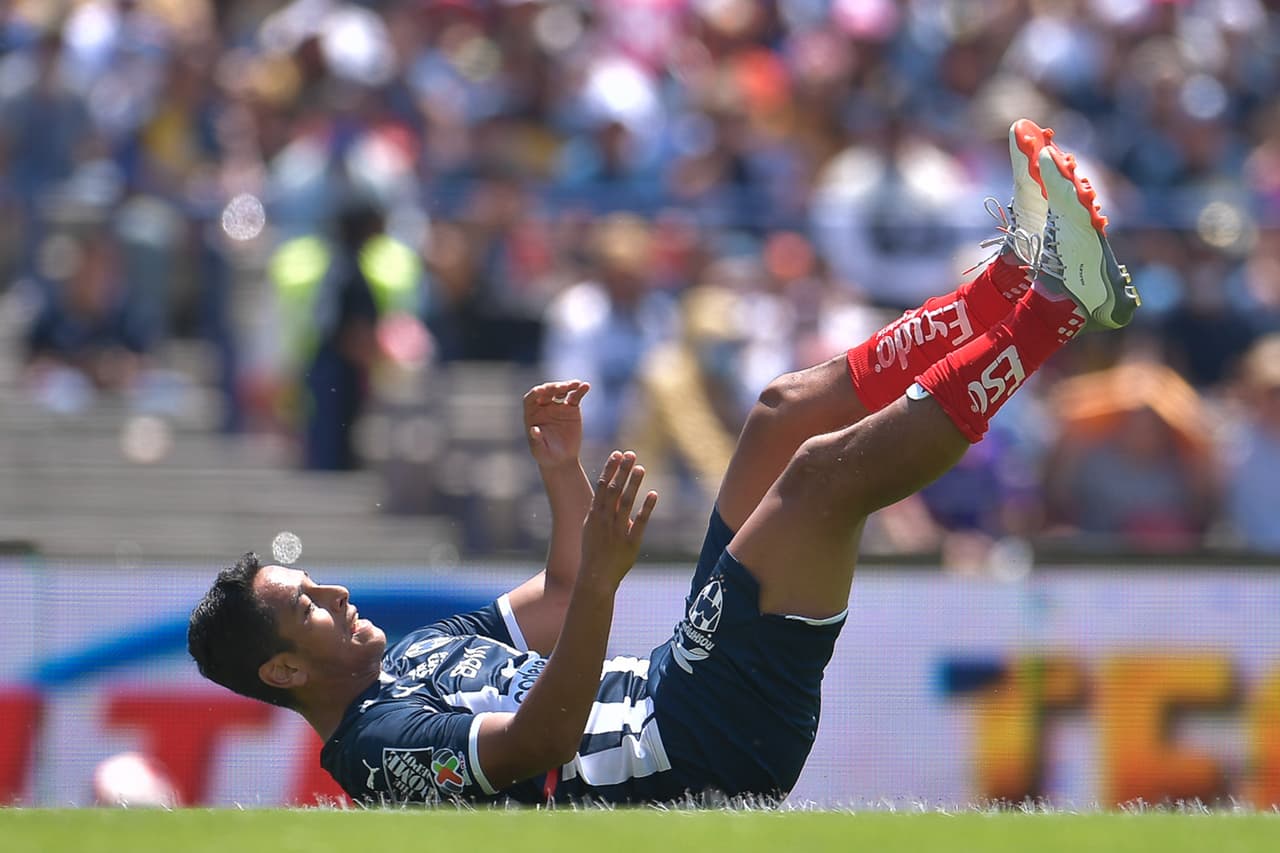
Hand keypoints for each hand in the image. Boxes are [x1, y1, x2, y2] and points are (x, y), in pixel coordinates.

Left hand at [524, 380, 588, 468]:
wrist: (561, 459)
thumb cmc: (545, 455)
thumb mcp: (539, 449)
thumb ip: (536, 439)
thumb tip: (534, 430)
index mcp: (532, 413)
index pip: (531, 398)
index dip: (536, 393)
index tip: (543, 391)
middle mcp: (543, 406)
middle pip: (547, 391)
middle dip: (553, 387)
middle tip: (562, 387)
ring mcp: (558, 406)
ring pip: (561, 391)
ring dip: (567, 385)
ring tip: (576, 384)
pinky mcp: (571, 408)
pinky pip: (575, 396)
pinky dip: (580, 391)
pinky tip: (586, 386)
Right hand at [580, 451, 657, 589]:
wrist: (595, 577)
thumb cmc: (593, 552)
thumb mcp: (591, 528)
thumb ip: (601, 509)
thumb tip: (611, 491)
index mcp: (594, 515)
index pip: (602, 486)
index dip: (610, 469)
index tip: (617, 453)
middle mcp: (605, 520)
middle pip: (614, 490)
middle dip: (622, 471)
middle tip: (631, 454)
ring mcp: (617, 531)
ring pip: (626, 503)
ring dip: (633, 484)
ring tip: (641, 468)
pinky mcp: (630, 542)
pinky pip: (639, 522)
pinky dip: (647, 508)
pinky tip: (654, 494)